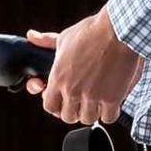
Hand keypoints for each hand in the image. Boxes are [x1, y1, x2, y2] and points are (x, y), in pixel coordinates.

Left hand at [26, 9, 142, 125]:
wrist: (118, 31)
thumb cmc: (92, 31)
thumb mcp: (65, 37)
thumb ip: (47, 42)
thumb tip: (31, 37)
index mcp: (58, 78)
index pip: (49, 106)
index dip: (56, 106)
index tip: (63, 101)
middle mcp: (72, 90)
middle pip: (68, 116)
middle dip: (74, 110)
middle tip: (81, 101)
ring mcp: (92, 96)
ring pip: (87, 118)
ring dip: (92, 112)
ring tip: (97, 101)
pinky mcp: (111, 99)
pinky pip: (107, 118)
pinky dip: (109, 112)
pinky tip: (111, 102)